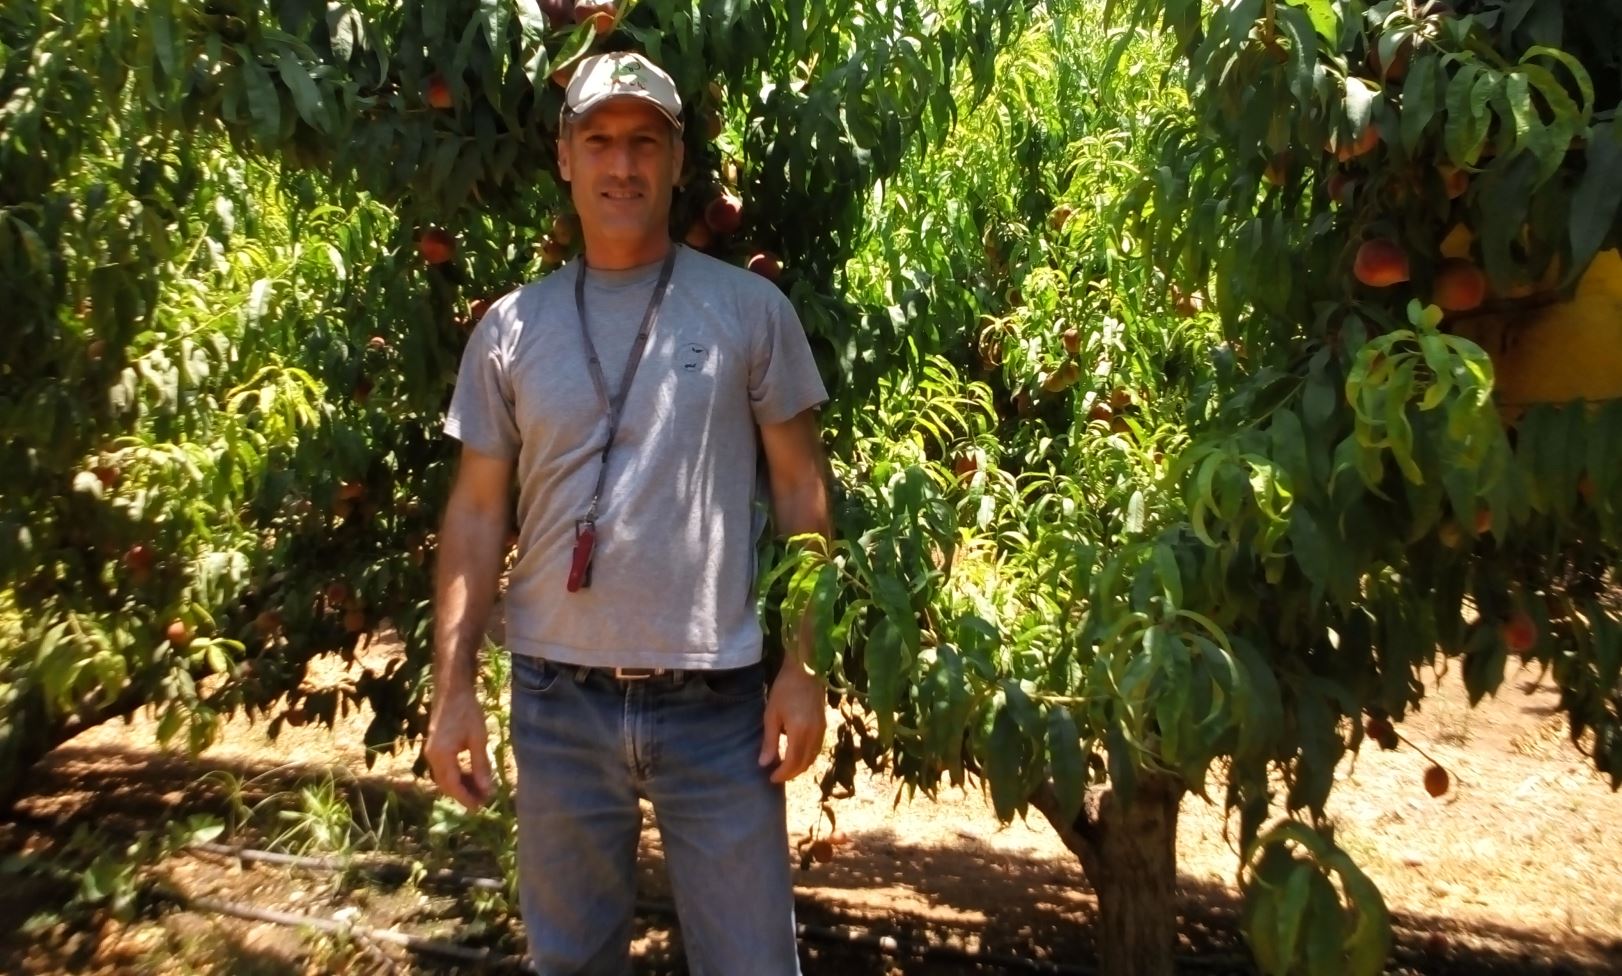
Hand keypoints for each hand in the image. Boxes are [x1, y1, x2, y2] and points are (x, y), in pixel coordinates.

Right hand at [424, 687, 493, 809]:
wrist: (452, 691)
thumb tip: (486, 788)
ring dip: (460, 785)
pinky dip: (456, 775)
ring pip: (444, 777)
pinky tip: (470, 775)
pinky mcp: (434, 747)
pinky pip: (444, 768)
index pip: (453, 786)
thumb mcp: (478, 739)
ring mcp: (431, 752)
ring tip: (479, 790)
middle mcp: (432, 757)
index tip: (480, 807)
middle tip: (482, 801)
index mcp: (441, 756)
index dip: (466, 798)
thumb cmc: (467, 712)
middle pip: (446, 785)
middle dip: (463, 795)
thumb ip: (481, 765)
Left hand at [758, 661, 826, 783]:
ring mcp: (822, 730)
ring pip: (813, 757)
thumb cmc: (784, 689)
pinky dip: (807, 756)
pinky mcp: (824, 724)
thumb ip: (769, 741)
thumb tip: (764, 763)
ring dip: (800, 766)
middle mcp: (814, 734)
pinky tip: (797, 753)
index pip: (793, 762)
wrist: (805, 669)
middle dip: (791, 773)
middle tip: (777, 775)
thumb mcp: (772, 715)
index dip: (783, 774)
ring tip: (786, 767)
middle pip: (805, 763)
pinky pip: (817, 748)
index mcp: (800, 732)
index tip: (771, 778)